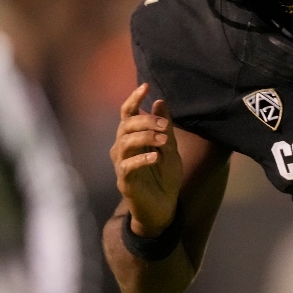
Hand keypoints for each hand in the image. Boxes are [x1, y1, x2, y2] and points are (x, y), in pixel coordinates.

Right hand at [111, 83, 183, 236]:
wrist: (164, 206)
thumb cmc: (164, 176)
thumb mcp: (170, 147)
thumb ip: (164, 126)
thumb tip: (159, 101)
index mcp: (133, 138)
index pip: (127, 114)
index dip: (133, 99)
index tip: (145, 86)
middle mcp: (123, 148)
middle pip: (126, 126)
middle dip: (146, 121)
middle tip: (166, 126)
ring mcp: (122, 165)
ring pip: (124, 143)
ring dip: (145, 137)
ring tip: (164, 140)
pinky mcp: (125, 182)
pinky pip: (127, 166)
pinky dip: (142, 159)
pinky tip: (156, 157)